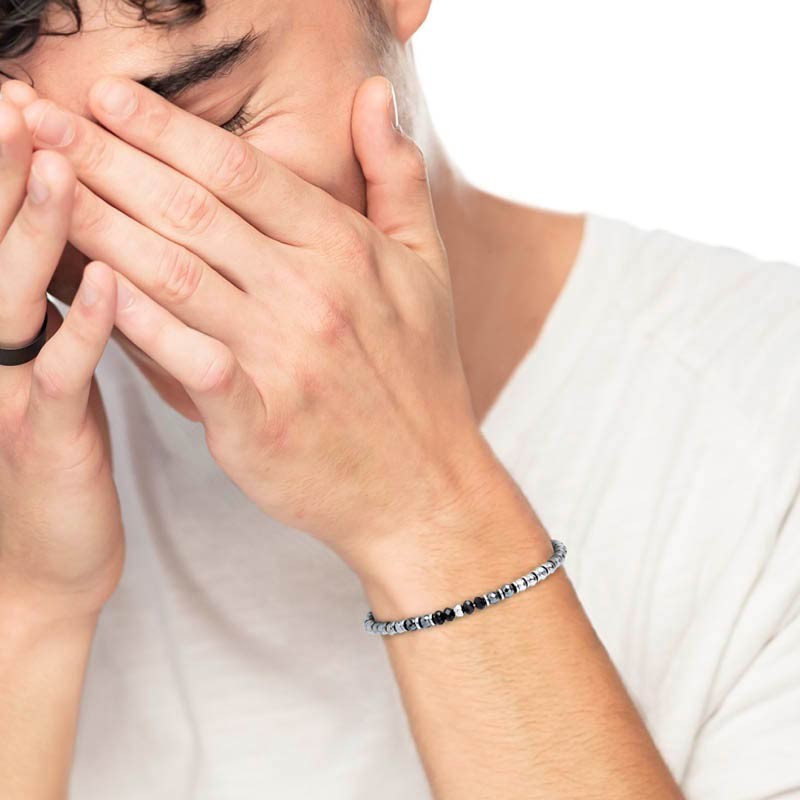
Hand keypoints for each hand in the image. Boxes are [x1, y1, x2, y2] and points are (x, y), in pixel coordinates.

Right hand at [0, 86, 123, 625]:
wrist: (43, 560)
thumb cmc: (60, 449)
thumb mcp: (54, 366)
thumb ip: (61, 303)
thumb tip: (93, 238)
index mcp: (4, 325)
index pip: (3, 232)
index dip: (9, 167)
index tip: (29, 100)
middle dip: (6, 172)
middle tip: (23, 101)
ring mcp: (10, 391)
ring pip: (17, 296)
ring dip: (36, 229)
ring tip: (61, 164)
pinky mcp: (44, 437)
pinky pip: (65, 374)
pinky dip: (87, 325)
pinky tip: (112, 281)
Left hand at [22, 76, 504, 576]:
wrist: (422, 482)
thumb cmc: (419, 374)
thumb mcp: (427, 265)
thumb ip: (395, 175)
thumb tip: (373, 93)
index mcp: (346, 249)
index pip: (239, 169)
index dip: (164, 127)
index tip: (106, 97)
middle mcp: (313, 293)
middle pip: (191, 210)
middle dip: (105, 158)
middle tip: (41, 118)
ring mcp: (285, 357)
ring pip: (174, 273)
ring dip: (97, 225)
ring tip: (40, 187)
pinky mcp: (259, 419)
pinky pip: (185, 359)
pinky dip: (134, 322)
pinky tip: (89, 288)